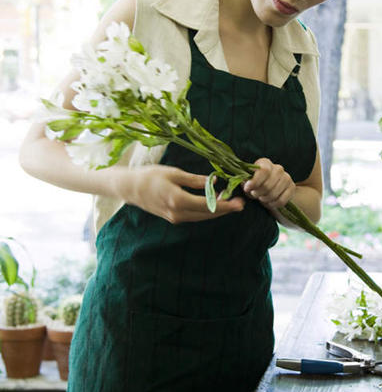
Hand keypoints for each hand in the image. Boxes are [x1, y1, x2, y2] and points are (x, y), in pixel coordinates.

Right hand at [119, 165, 244, 223]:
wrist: (129, 188)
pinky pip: (195, 216)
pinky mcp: (173, 218)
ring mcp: (175, 218)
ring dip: (217, 211)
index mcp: (179, 201)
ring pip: (202, 217)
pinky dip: (206, 211)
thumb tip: (214, 182)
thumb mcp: (174, 173)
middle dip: (226, 209)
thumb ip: (195, 180)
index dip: (226, 205)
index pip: (209, 205)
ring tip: (231, 202)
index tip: (239, 202)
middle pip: (208, 214)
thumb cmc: (150, 176)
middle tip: (241, 203)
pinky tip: (214, 203)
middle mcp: (178, 213)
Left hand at [243, 158, 295, 210]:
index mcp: (265, 163)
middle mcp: (278, 168)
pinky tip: (269, 202)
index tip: (247, 188)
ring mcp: (287, 177)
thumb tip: (247, 187)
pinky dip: (273, 204)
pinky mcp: (292, 187)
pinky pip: (282, 200)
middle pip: (268, 185)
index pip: (264, 171)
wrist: (268, 189)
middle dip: (258, 193)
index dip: (255, 182)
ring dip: (265, 199)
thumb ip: (245, 182)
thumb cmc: (255, 184)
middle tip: (254, 194)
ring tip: (261, 198)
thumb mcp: (247, 181)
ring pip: (274, 193)